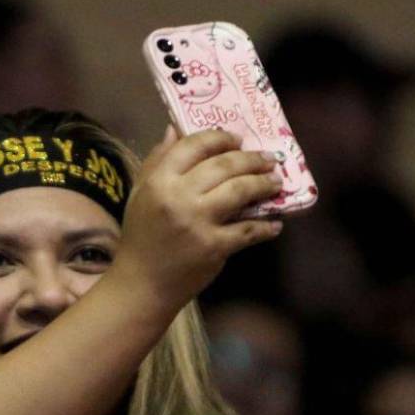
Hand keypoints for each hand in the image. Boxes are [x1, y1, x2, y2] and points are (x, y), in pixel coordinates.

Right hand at [111, 127, 282, 312]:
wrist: (142, 284)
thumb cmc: (141, 237)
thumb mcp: (140, 194)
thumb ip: (156, 161)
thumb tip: (174, 129)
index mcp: (159, 181)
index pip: (194, 146)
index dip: (220, 138)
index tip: (237, 139)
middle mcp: (179, 197)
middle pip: (224, 165)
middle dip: (252, 158)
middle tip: (268, 159)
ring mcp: (199, 222)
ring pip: (241, 190)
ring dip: (264, 184)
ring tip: (275, 182)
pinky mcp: (215, 246)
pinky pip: (248, 229)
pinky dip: (266, 226)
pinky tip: (274, 223)